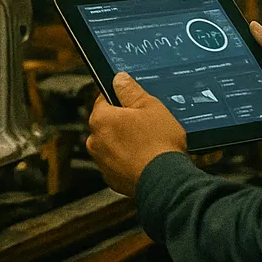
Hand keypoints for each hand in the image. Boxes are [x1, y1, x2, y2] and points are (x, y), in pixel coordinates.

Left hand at [86, 72, 186, 197]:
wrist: (166, 182)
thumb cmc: (159, 143)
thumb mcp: (150, 106)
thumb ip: (130, 90)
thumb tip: (118, 79)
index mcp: (100, 119)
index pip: (103, 99)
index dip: (120, 98)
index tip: (133, 102)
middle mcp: (95, 141)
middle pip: (107, 123)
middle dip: (123, 121)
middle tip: (146, 123)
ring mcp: (102, 162)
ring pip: (112, 144)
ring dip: (125, 142)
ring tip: (148, 143)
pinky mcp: (111, 179)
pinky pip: (118, 163)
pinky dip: (128, 160)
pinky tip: (145, 159)